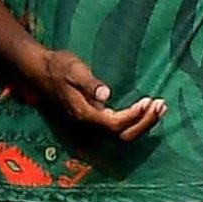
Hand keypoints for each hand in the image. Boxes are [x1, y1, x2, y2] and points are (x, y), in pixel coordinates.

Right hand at [27, 47, 165, 140]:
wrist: (41, 71)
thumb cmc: (58, 66)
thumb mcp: (74, 69)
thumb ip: (89, 83)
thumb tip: (106, 94)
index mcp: (85, 113)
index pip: (114, 124)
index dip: (133, 116)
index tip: (147, 101)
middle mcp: (89, 124)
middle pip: (122, 134)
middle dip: (144, 123)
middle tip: (161, 105)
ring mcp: (91, 123)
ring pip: (122, 133)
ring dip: (143, 123)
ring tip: (159, 107)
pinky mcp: (95, 118)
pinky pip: (119, 126)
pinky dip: (136, 120)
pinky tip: (146, 109)